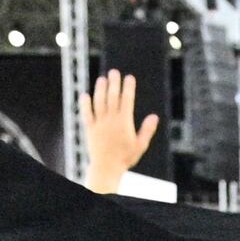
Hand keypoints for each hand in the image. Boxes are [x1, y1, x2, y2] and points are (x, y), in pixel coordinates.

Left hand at [82, 72, 159, 195]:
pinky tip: (85, 95)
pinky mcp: (89, 129)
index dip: (128, 88)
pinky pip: (86, 114)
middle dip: (114, 83)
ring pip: (99, 102)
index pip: (127, 100)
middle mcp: (111, 120)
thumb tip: (154, 116)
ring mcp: (99, 123)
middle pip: (112, 97)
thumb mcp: (140, 145)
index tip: (129, 77)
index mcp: (124, 122)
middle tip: (114, 72)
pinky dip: (85, 104)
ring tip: (102, 79)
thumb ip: (147, 130)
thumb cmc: (125, 158)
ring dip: (100, 90)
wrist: (107, 168)